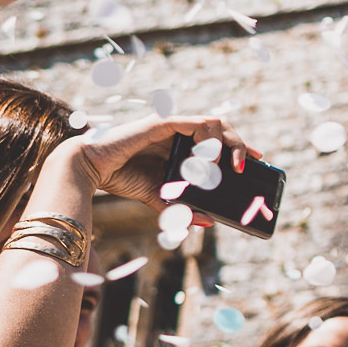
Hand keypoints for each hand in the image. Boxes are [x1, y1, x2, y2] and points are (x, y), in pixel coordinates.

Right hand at [38, 114, 251, 215]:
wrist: (91, 168)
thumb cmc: (122, 177)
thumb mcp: (159, 198)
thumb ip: (181, 209)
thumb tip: (208, 222)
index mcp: (181, 146)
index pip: (218, 141)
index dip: (239, 148)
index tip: (256, 161)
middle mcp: (179, 133)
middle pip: (222, 130)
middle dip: (242, 144)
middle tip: (254, 162)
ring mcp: (172, 126)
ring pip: (214, 123)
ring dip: (229, 143)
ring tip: (233, 166)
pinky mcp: (162, 123)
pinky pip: (196, 123)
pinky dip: (209, 140)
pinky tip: (211, 161)